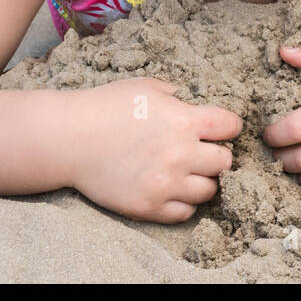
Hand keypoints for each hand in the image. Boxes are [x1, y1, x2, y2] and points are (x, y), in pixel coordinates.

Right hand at [67, 77, 240, 222]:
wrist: (68, 139)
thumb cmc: (104, 107)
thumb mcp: (146, 88)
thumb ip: (176, 95)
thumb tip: (192, 101)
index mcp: (184, 121)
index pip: (232, 127)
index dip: (227, 127)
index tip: (217, 129)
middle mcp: (180, 154)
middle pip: (225, 162)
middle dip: (216, 155)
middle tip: (200, 153)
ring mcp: (165, 183)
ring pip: (209, 190)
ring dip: (201, 181)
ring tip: (185, 173)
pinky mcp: (148, 206)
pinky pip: (185, 213)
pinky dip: (183, 203)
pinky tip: (172, 190)